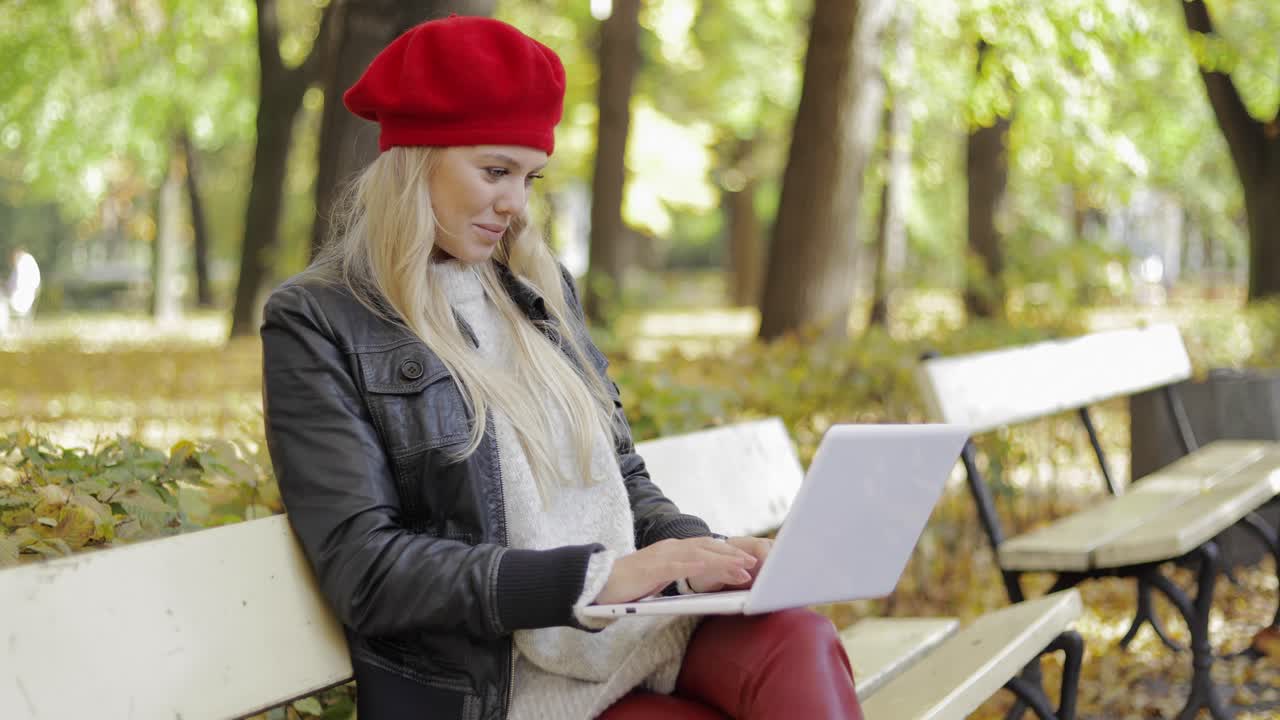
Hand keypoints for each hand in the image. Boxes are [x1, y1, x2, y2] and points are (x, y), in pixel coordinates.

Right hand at [594, 537, 757, 604]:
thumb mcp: (661, 578)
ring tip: (743, 568)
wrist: (599, 583)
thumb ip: (679, 574)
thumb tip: (701, 580)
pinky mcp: (653, 567)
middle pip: (708, 547)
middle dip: (733, 554)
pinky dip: (697, 565)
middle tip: (754, 563)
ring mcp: (662, 556)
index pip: (707, 548)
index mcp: (673, 550)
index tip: (748, 560)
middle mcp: (670, 548)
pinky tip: (711, 568)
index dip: (729, 553)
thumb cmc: (629, 585)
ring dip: (723, 560)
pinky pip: (679, 565)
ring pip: (699, 554)